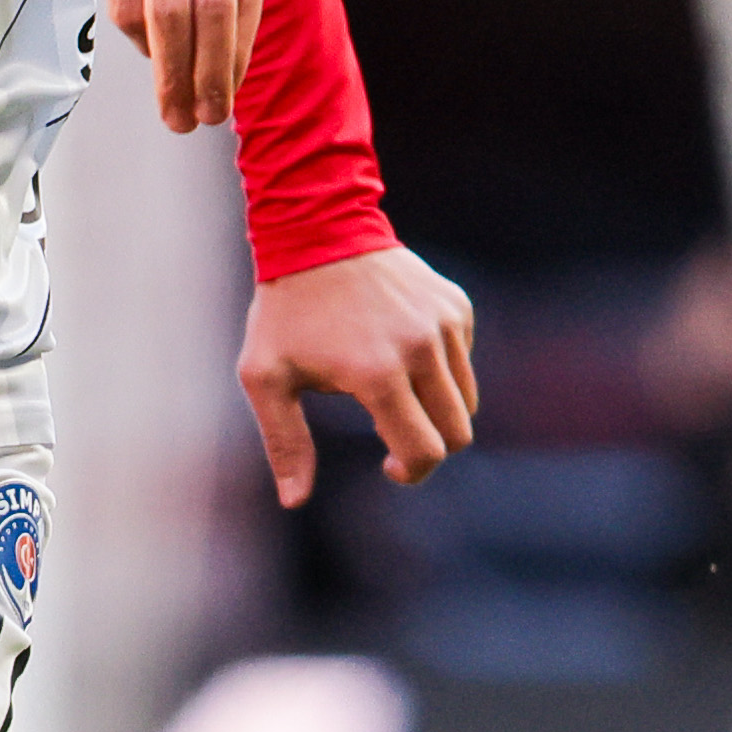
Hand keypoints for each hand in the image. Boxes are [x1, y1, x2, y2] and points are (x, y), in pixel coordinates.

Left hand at [94, 0, 314, 134]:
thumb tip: (156, 58)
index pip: (129, 4)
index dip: (146, 52)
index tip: (160, 80)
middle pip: (171, 10)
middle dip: (175, 76)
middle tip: (180, 121)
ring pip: (215, 9)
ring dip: (214, 71)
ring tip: (210, 111)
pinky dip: (240, 46)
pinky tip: (234, 73)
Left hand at [240, 243, 477, 504]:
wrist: (317, 231)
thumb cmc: (285, 312)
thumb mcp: (266, 378)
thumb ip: (284, 442)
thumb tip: (294, 500)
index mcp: (378, 374)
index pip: (424, 451)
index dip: (410, 471)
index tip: (388, 467)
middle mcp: (422, 349)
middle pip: (457, 432)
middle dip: (429, 447)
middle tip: (393, 437)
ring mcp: (444, 324)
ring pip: (465, 398)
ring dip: (435, 409)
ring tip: (389, 389)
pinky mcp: (456, 305)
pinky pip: (463, 359)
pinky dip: (440, 369)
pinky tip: (398, 349)